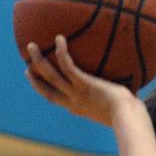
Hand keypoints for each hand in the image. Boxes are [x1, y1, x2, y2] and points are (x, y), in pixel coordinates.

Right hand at [25, 35, 142, 125]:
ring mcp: (76, 93)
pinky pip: (67, 66)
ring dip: (38, 60)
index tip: (39, 82)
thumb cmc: (129, 114)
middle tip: (26, 66)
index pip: (57, 99)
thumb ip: (115, 97)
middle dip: (34, 79)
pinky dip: (61, 52)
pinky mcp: (83, 84)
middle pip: (46, 90)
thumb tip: (127, 88)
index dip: (45, 90)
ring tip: (30, 45)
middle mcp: (73, 101)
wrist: (128, 118)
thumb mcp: (118, 107)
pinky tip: (59, 38)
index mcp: (78, 108)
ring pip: (50, 75)